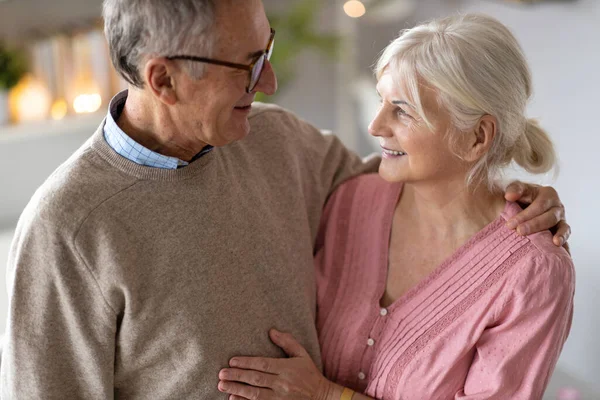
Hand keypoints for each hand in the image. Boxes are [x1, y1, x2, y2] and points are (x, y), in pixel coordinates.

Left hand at [218, 329, 335, 399]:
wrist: (322, 397)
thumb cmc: (310, 374)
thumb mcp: (302, 354)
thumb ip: (287, 342)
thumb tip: (271, 331)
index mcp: (287, 368)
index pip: (263, 364)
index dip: (246, 362)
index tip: (231, 361)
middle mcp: (283, 384)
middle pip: (256, 379)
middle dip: (237, 376)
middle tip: (221, 374)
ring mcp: (281, 398)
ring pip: (255, 394)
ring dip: (237, 390)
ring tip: (222, 385)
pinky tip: (233, 399)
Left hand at [504, 181, 569, 249]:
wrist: (525, 204)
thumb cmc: (521, 196)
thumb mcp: (517, 189)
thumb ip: (513, 190)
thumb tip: (509, 196)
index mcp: (548, 194)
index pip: (538, 205)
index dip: (525, 215)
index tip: (510, 224)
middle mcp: (557, 206)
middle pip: (550, 217)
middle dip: (534, 225)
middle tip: (519, 232)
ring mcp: (561, 219)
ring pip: (561, 226)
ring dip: (557, 234)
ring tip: (554, 242)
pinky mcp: (562, 230)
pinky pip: (566, 236)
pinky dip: (564, 240)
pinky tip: (559, 247)